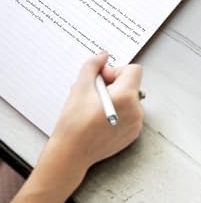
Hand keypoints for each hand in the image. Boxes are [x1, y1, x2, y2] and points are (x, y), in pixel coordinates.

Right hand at [12, 53, 143, 202]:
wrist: (72, 152)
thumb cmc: (74, 122)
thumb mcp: (80, 86)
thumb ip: (93, 65)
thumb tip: (103, 56)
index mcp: (126, 96)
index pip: (133, 70)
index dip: (116, 70)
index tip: (102, 79)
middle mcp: (136, 111)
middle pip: (130, 84)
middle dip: (113, 84)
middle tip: (93, 93)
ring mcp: (135, 125)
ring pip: (128, 99)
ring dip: (114, 97)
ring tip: (94, 107)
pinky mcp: (131, 135)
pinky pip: (128, 114)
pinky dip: (116, 111)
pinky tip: (99, 117)